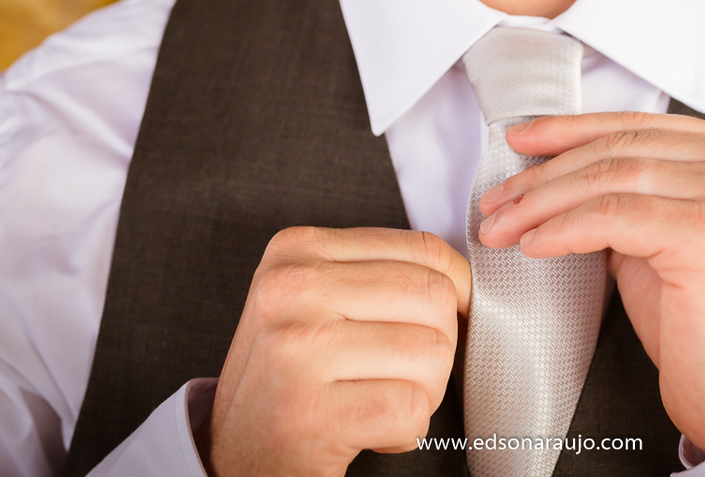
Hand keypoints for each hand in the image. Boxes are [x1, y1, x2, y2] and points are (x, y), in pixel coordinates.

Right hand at [203, 227, 470, 476]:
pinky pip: (410, 408)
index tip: (443, 323)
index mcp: (297, 250)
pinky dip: (405, 430)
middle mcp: (291, 289)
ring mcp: (297, 349)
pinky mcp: (311, 411)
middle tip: (399, 375)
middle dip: (437, 347)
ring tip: (378, 402)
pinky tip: (369, 432)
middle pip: (434, 298)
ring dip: (422, 393)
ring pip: (431, 353)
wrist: (235, 457)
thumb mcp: (319, 302)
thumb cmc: (292, 378)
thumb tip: (468, 280)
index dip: (456, 291)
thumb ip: (384, 275)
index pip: (423, 249)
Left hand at [476, 112, 704, 455]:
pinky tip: (533, 245)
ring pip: (610, 178)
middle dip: (546, 172)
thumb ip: (635, 192)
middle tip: (498, 196)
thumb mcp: (669, 234)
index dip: (573, 130)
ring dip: (541, 202)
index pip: (643, 126)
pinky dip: (561, 229)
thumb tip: (556, 169)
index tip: (525, 141)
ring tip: (502, 224)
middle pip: (622, 149)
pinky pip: (611, 216)